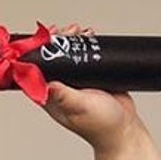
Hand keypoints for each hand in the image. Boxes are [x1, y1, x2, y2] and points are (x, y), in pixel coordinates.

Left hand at [38, 23, 143, 154]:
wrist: (125, 128)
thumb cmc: (101, 125)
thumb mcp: (80, 107)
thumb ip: (64, 96)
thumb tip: (48, 83)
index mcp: (49, 97)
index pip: (34, 71)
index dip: (35, 53)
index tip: (43, 39)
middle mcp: (59, 88)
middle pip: (51, 59)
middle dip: (56, 41)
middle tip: (67, 31)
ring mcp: (74, 81)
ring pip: (67, 55)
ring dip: (71, 40)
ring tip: (80, 31)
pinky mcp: (90, 76)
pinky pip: (84, 55)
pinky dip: (85, 44)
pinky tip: (90, 35)